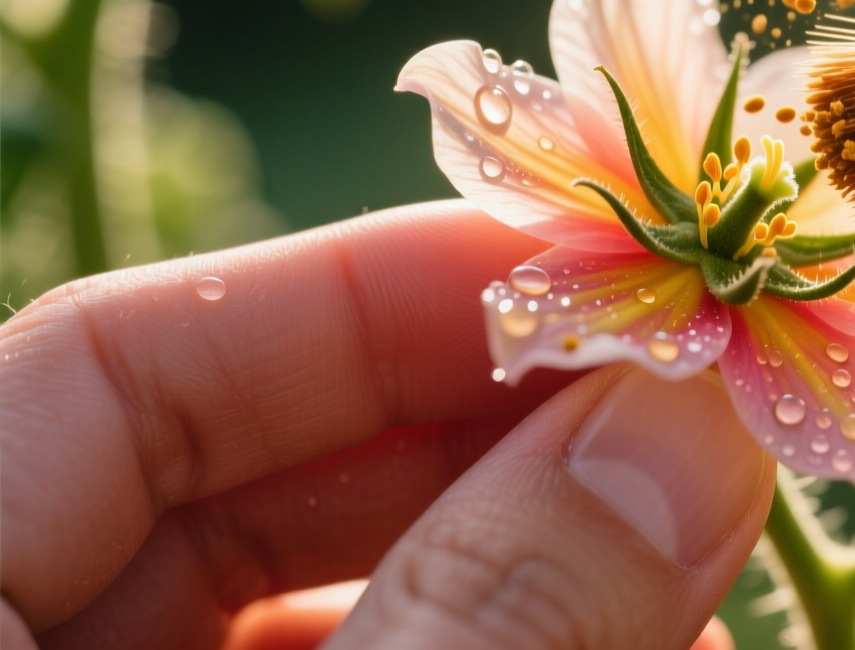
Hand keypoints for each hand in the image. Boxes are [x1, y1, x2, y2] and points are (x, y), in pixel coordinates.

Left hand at [0, 201, 770, 648]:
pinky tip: (632, 648)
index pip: (123, 360)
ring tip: (700, 586)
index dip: (376, 290)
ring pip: (325, 601)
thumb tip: (692, 425)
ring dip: (532, 572)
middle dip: (497, 446)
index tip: (609, 273)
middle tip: (695, 433)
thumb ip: (483, 611)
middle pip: (248, 481)